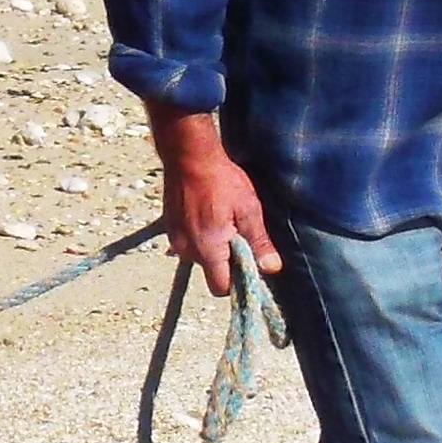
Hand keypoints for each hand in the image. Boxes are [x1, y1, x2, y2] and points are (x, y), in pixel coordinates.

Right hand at [149, 104, 281, 286]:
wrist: (188, 155)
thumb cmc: (221, 180)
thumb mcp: (248, 209)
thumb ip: (259, 242)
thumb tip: (272, 268)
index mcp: (207, 249)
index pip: (221, 287)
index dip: (237, 281)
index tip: (248, 264)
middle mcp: (187, 249)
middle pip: (210, 272)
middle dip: (226, 262)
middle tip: (238, 235)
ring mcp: (175, 238)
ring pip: (200, 257)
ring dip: (212, 248)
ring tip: (222, 221)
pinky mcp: (170, 227)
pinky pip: (189, 243)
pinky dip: (200, 237)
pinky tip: (208, 215)